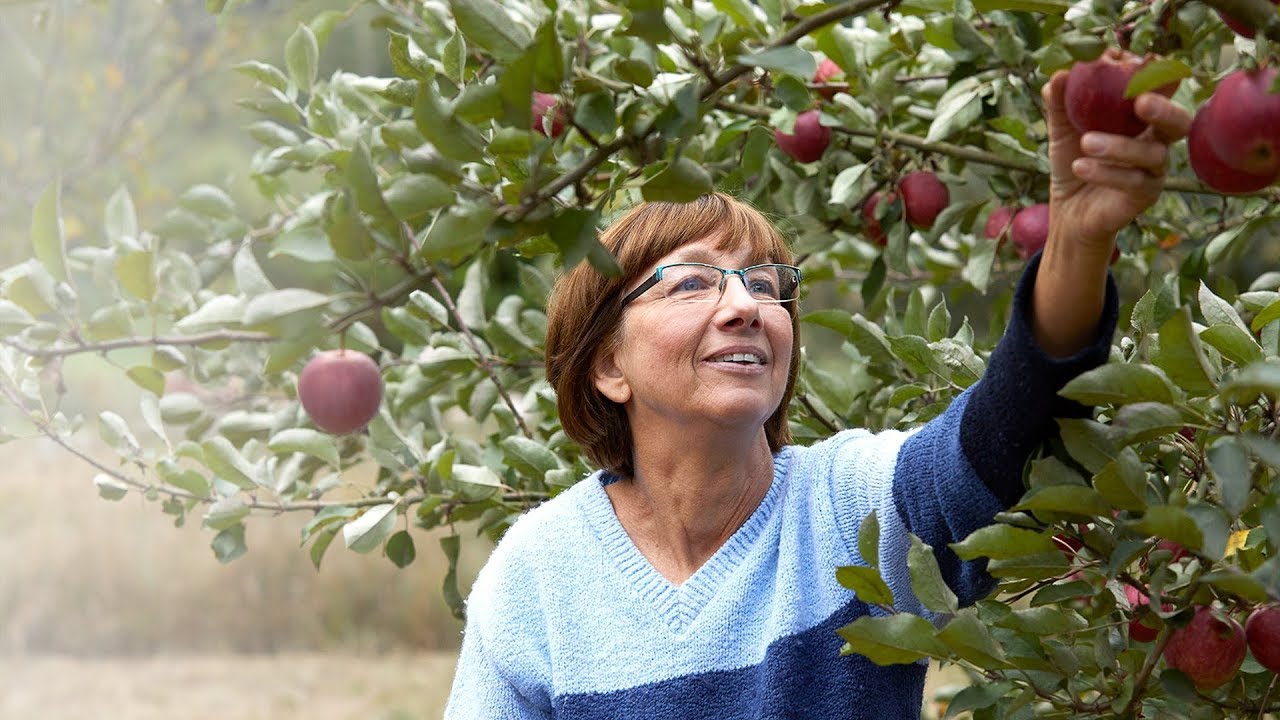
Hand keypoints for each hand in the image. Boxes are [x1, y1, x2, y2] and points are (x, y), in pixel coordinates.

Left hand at [1042, 65, 1191, 246]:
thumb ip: (1061, 104)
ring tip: (1086, 142)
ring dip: (1120, 146)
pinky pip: (1135, 182)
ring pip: (1154, 153)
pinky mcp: (1146, 196)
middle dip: (1164, 108)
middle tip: (1139, 101)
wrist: (1067, 212)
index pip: (1159, 93)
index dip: (1152, 77)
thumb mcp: (1062, 131)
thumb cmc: (1073, 163)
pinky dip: (1107, 172)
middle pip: (1179, 122)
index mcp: (1143, 120)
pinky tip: (1080, 166)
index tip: (1125, 62)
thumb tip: (1058, 74)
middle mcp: (1157, 142)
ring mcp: (1154, 170)